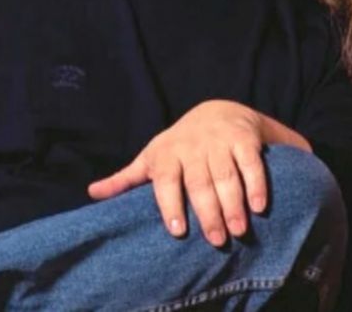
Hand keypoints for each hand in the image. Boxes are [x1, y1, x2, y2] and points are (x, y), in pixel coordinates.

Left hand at [87, 100, 309, 246]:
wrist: (219, 111)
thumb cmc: (179, 145)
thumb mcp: (151, 157)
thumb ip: (126, 178)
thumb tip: (92, 193)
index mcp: (166, 153)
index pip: (165, 179)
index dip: (170, 203)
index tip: (176, 230)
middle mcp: (193, 146)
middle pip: (199, 181)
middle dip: (208, 211)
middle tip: (216, 240)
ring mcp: (219, 141)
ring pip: (226, 174)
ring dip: (233, 203)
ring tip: (239, 230)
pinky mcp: (244, 139)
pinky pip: (251, 163)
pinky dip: (256, 184)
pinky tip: (259, 207)